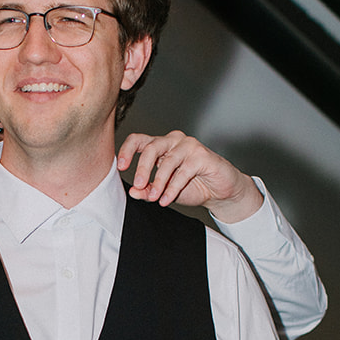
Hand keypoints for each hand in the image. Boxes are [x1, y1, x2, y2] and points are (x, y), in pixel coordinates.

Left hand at [117, 132, 262, 222]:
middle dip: (142, 167)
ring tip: (155, 198)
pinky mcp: (202, 155)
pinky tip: (167, 199)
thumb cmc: (192, 185)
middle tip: (138, 184)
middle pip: (151, 147)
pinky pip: (183, 171)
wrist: (219, 192)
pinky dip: (173, 188)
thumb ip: (148, 190)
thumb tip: (133, 192)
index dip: (127, 151)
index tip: (120, 167)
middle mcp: (173, 141)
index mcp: (161, 145)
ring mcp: (188, 146)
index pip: (138, 140)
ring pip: (167, 161)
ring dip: (158, 182)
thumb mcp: (164, 191)